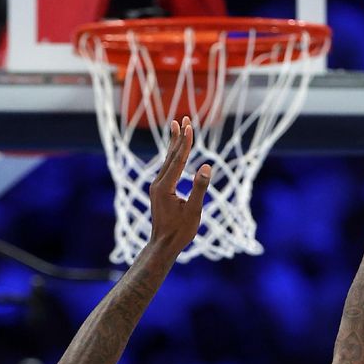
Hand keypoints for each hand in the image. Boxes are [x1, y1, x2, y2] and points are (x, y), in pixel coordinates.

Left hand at [148, 117, 210, 255]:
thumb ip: (199, 188)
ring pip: (168, 161)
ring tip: (176, 127)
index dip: (185, 143)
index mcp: (165, 187)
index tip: (189, 126)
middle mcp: (158, 184)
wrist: (163, 245)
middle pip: (171, 156)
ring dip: (174, 144)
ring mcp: (157, 187)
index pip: (178, 160)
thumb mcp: (193, 210)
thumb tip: (205, 167)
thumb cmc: (180, 230)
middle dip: (178, 137)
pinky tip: (175, 153)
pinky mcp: (160, 191)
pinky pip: (167, 169)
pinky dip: (173, 157)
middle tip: (182, 118)